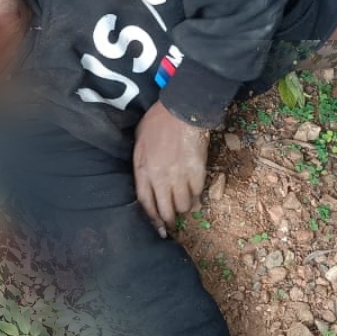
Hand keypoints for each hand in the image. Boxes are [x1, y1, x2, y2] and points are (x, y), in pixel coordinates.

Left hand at [133, 102, 208, 234]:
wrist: (182, 110)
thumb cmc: (158, 121)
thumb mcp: (139, 142)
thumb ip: (141, 163)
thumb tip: (146, 178)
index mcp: (143, 169)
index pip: (145, 202)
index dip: (151, 217)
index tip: (157, 225)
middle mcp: (160, 177)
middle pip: (165, 209)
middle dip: (169, 219)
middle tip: (172, 221)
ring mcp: (179, 176)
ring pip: (183, 205)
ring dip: (184, 207)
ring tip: (185, 204)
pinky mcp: (197, 172)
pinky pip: (197, 193)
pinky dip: (197, 196)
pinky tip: (196, 195)